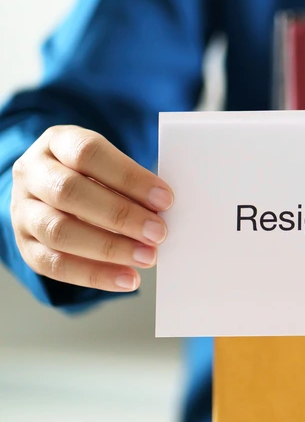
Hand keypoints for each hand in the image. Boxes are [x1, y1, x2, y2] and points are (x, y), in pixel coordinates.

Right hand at [10, 125, 173, 292]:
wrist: (52, 188)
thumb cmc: (95, 174)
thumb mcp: (109, 163)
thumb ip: (132, 182)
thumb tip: (165, 210)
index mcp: (57, 142)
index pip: (89, 153)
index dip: (129, 177)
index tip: (165, 199)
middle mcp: (32, 173)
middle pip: (69, 192)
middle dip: (120, 215)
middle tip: (158, 232)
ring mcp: (22, 210)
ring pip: (58, 231)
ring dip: (109, 248)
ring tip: (147, 257)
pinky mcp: (24, 244)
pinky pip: (55, 265)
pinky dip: (95, 275)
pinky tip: (127, 279)